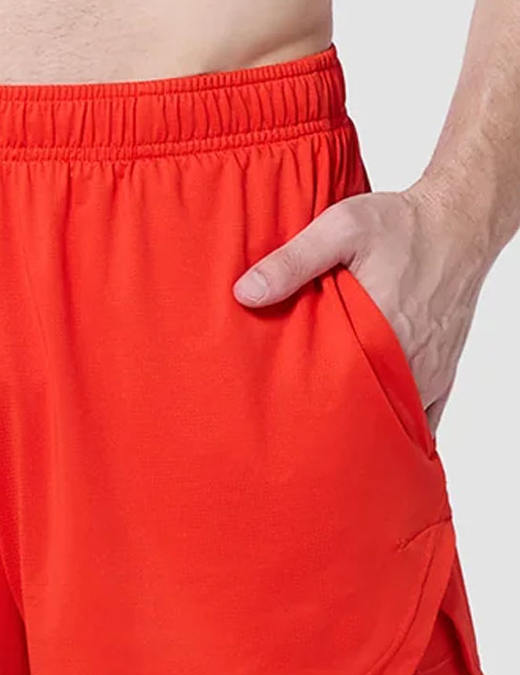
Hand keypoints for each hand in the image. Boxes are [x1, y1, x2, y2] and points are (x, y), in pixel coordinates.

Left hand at [233, 182, 491, 434]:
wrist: (458, 221)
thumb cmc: (400, 224)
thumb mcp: (341, 228)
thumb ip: (293, 261)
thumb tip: (245, 292)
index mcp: (381, 333)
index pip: (338, 392)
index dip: (307, 407)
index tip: (279, 413)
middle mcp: (410, 360)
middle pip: (362, 411)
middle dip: (329, 419)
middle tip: (293, 423)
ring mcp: (429, 371)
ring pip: (390, 416)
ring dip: (359, 419)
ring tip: (323, 422)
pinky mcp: (440, 371)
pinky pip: (420, 414)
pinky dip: (394, 421)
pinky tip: (364, 422)